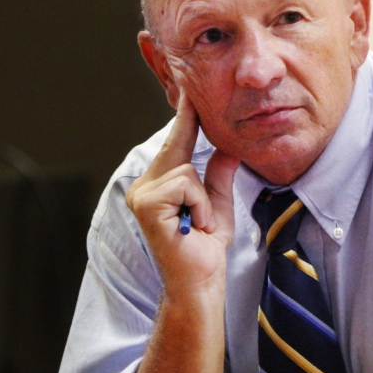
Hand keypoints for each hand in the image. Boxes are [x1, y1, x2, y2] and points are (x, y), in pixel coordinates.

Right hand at [125, 93, 240, 296]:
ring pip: (186, 171)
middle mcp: (144, 185)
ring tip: (198, 224)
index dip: (185, 119)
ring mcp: (141, 194)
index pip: (175, 143)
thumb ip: (219, 172)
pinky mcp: (147, 204)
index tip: (190, 93)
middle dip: (196, 165)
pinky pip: (185, 185)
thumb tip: (230, 145)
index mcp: (159, 182)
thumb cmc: (206, 244)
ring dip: (203, 201)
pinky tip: (193, 227)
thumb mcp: (218, 200)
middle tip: (198, 197)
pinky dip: (199, 206)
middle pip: (177, 149)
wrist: (201, 279)